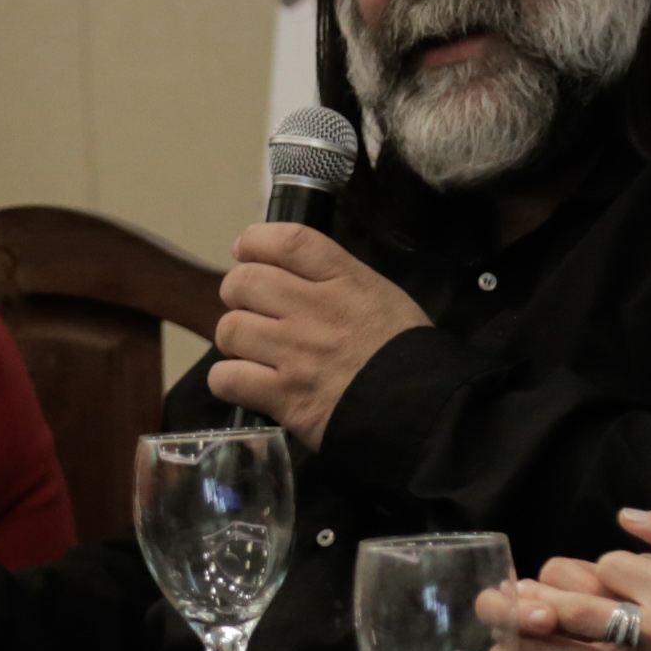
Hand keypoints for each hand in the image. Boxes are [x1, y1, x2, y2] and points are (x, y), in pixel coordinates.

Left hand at [205, 223, 427, 447]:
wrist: (423, 411)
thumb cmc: (405, 353)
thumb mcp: (382, 296)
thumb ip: (336, 280)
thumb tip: (291, 273)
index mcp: (344, 279)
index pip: (286, 240)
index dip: (255, 240)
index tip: (247, 250)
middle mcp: (314, 309)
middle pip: (244, 281)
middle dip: (238, 293)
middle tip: (251, 309)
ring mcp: (296, 353)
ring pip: (230, 329)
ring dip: (233, 339)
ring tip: (250, 349)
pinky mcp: (285, 397)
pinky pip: (227, 378)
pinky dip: (227, 380)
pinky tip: (245, 383)